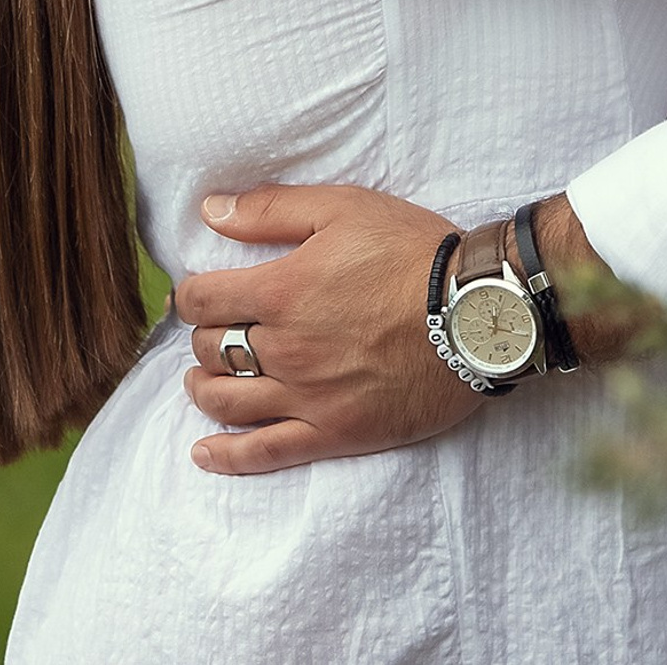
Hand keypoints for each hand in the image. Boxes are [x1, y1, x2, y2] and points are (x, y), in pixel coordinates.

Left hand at [169, 185, 480, 473]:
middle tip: (212, 330)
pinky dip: (227, 457)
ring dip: (203, 390)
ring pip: (228, 402)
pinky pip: (267, 453)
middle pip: (213, 349)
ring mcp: (308, 397)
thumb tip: (210, 211)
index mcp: (281, 291)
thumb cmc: (412, 253)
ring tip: (200, 380)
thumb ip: (270, 211)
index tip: (194, 293)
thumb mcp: (342, 208)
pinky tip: (203, 453)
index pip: (203, 300)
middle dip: (203, 336)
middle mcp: (285, 348)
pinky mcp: (336, 433)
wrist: (476, 314)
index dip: (190, 295)